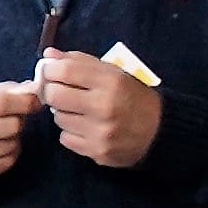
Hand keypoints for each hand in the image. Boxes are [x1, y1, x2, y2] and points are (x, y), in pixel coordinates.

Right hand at [0, 81, 41, 187]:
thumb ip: (0, 91)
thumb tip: (32, 89)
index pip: (3, 103)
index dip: (25, 102)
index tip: (34, 102)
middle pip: (13, 126)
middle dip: (18, 121)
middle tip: (11, 119)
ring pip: (13, 145)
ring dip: (13, 139)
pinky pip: (7, 162)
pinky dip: (8, 154)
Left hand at [36, 47, 162, 167]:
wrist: (159, 130)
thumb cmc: (132, 96)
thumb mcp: (113, 72)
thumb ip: (80, 62)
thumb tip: (48, 55)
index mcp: (111, 82)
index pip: (65, 71)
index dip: (50, 69)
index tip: (50, 71)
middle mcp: (105, 107)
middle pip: (55, 95)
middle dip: (52, 92)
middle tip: (60, 91)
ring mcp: (100, 132)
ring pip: (58, 119)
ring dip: (63, 113)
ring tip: (79, 110)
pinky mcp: (97, 152)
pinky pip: (65, 139)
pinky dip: (70, 132)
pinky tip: (85, 127)